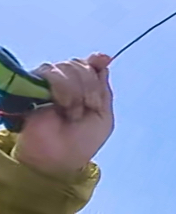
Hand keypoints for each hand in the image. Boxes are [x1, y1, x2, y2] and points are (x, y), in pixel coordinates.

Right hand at [12, 54, 113, 176]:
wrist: (60, 155)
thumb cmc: (83, 140)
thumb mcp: (104, 116)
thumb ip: (103, 89)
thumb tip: (103, 58)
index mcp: (83, 89)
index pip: (89, 65)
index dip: (96, 61)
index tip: (104, 60)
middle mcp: (66, 82)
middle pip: (80, 65)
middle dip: (90, 87)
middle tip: (89, 107)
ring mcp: (48, 82)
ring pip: (68, 67)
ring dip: (78, 91)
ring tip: (74, 113)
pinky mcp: (33, 84)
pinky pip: (52, 73)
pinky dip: (64, 89)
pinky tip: (63, 106)